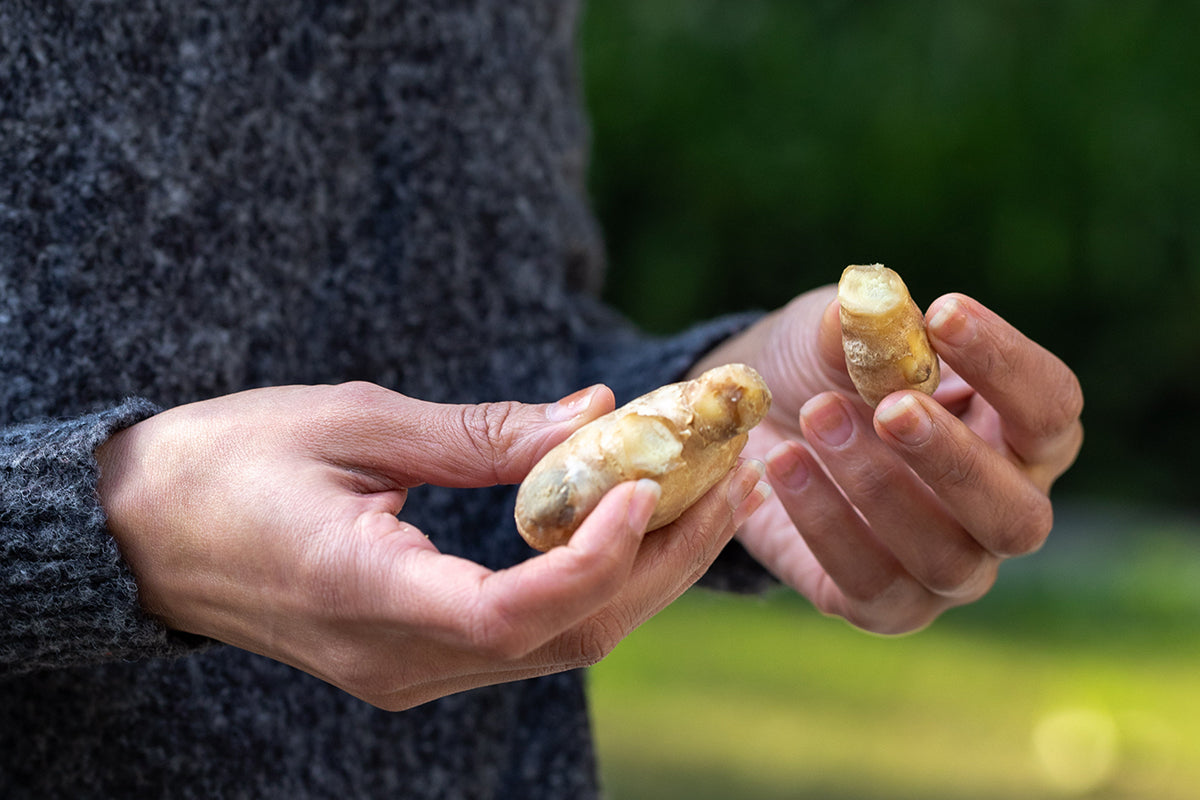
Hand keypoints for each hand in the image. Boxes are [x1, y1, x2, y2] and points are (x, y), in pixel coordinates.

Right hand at [96, 382, 768, 708]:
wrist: (144, 533)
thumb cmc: (228, 460)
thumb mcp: (354, 424)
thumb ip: (481, 434)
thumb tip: (597, 418)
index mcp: (365, 596)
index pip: (515, 611)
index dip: (598, 555)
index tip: (652, 481)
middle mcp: (398, 660)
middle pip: (568, 636)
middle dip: (662, 560)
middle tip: (729, 479)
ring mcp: (409, 672)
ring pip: (561, 644)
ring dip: (642, 573)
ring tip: (703, 496)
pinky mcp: (416, 659)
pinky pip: (528, 636)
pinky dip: (591, 581)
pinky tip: (628, 524)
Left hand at [691, 286, 1083, 633]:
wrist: (755, 432)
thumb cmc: (822, 375)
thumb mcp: (831, 336)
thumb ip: (856, 328)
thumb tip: (868, 307)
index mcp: (1016, 434)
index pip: (1050, 408)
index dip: (1006, 364)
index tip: (944, 314)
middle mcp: (999, 510)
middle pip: (1018, 514)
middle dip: (952, 459)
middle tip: (891, 407)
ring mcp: (949, 570)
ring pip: (945, 558)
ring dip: (877, 487)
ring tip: (816, 418)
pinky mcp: (883, 606)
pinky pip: (869, 583)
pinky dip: (824, 523)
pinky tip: (782, 462)